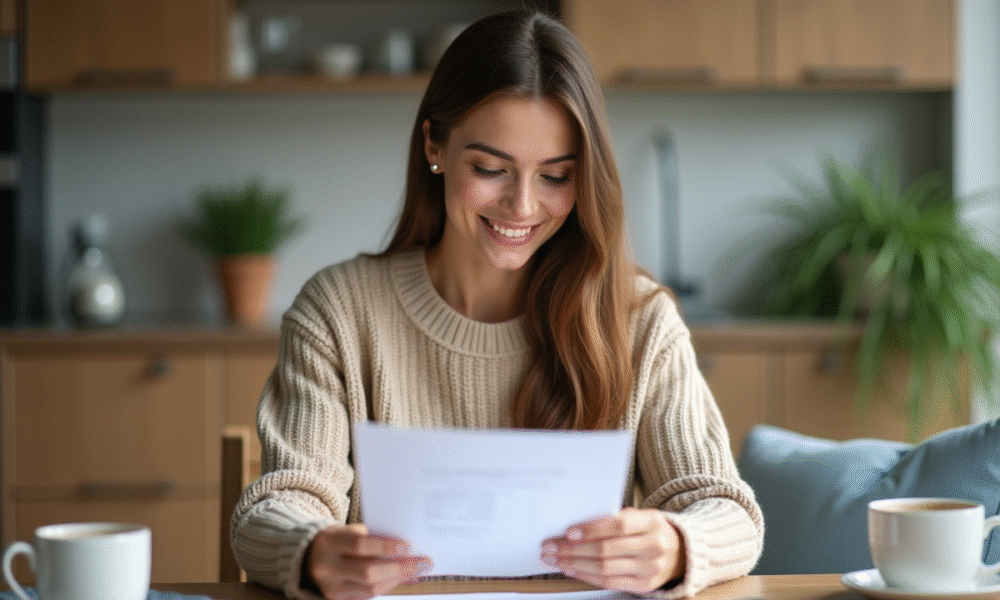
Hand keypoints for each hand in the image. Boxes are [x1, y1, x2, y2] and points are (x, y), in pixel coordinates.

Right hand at [305, 524, 432, 599]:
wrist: (307, 558)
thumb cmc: (336, 540)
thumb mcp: (348, 531)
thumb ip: (372, 538)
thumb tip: (405, 550)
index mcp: (329, 543)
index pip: (360, 546)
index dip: (386, 547)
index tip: (408, 546)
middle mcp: (326, 567)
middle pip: (368, 572)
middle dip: (399, 568)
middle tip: (422, 563)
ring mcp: (329, 587)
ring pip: (370, 589)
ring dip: (397, 580)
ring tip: (417, 572)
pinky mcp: (335, 599)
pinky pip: (366, 596)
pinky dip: (387, 587)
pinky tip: (401, 579)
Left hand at [540, 507, 684, 593]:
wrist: (679, 551)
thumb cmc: (650, 530)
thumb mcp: (640, 516)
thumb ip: (613, 519)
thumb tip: (576, 528)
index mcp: (652, 522)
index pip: (617, 526)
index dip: (591, 530)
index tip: (568, 532)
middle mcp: (654, 546)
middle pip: (606, 550)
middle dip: (573, 549)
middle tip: (551, 547)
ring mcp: (651, 569)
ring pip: (605, 568)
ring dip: (574, 564)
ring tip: (555, 559)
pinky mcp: (644, 585)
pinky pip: (609, 582)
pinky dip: (586, 576)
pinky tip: (572, 569)